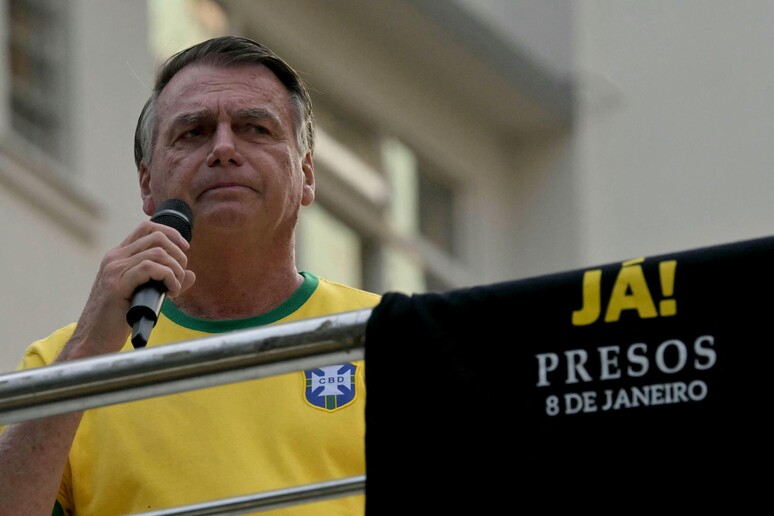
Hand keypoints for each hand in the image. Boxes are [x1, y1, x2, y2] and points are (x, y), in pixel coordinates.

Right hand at [61, 221, 195, 359]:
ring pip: (157, 253)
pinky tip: (171, 291)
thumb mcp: (146, 294)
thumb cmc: (119, 320)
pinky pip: (150, 268)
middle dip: (178, 254)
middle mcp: (114, 258)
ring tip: (175, 288)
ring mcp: (114, 270)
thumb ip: (167, 281)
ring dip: (175, 270)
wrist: (94, 340)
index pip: (147, 228)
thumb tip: (191, 274)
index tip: (185, 250)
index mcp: (119, 256)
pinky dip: (168, 277)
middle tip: (181, 275)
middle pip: (156, 237)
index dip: (171, 233)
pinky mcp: (117, 285)